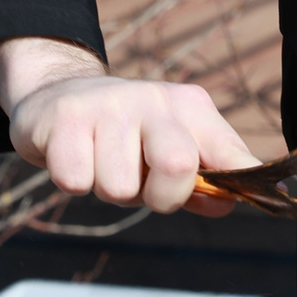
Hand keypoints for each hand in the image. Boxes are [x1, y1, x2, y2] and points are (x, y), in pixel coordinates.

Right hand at [0, 36, 262, 215]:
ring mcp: (108, 105)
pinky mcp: (65, 117)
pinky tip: (74, 156)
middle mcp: (153, 100)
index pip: (229, 154)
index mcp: (190, 107)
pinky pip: (75, 181)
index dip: (238, 183)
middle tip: (140, 183)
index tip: (235, 200)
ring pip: (118, 188)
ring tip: (102, 163)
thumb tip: (232, 202)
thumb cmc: (126, 134)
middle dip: (158, 196)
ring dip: (107, 189)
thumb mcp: (172, 147)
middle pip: (176, 166)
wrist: (58, 94)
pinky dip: (73, 181)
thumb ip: (206, 181)